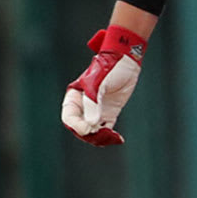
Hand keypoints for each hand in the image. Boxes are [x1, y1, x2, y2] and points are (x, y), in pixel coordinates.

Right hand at [61, 25, 147, 145]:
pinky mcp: (109, 113)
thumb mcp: (99, 83)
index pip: (69, 118)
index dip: (77, 126)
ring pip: (93, 131)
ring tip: (112, 138)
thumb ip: (94, 103)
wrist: (126, 59)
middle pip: (81, 128)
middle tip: (103, 136)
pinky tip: (117, 138)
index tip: (89, 129)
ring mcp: (96, 110)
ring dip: (101, 138)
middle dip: (90, 135)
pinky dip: (110, 136)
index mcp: (75, 97)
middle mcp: (84, 106)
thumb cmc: (108, 67)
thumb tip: (92, 124)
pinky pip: (106, 129)